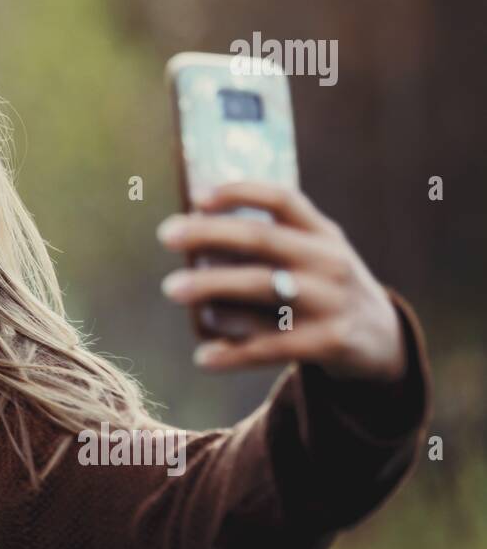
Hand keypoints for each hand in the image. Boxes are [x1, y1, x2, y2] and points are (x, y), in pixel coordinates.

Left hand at [157, 181, 405, 381]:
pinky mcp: (328, 342)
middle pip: (263, 239)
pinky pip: (272, 346)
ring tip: (173, 288)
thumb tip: (192, 231)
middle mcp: (329, 261)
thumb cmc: (322, 289)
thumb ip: (268, 242)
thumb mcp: (312, 255)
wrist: (382, 341)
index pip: (283, 199)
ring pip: (263, 289)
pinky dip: (234, 353)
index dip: (240, 191)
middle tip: (166, 234)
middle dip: (210, 233)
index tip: (196, 195)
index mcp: (323, 233)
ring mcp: (330, 301)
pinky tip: (203, 357)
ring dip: (213, 287)